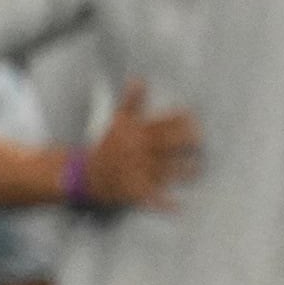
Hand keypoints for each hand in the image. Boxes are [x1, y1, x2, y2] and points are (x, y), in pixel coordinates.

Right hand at [81, 81, 200, 208]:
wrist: (83, 175)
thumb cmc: (106, 147)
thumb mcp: (117, 121)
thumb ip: (131, 101)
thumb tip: (139, 79)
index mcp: (137, 133)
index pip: (163, 123)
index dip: (182, 120)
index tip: (194, 118)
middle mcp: (139, 151)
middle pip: (168, 144)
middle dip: (187, 142)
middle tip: (200, 141)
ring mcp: (138, 172)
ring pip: (167, 170)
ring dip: (185, 170)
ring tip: (198, 168)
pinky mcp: (135, 192)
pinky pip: (152, 199)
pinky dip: (166, 204)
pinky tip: (180, 206)